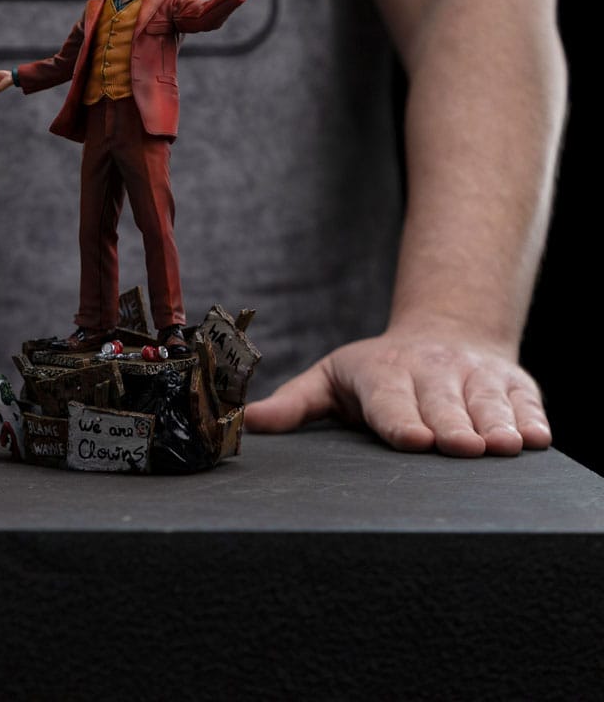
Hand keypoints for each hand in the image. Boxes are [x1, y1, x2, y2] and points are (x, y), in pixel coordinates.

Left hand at [244, 326, 550, 455]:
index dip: (402, 421)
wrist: (442, 334)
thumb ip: (294, 404)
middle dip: (453, 426)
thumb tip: (246, 424)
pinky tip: (534, 437)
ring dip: (496, 423)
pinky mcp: (514, 383)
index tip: (415, 440)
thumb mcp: (330, 379)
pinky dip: (532, 418)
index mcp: (383, 374)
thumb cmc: (377, 372)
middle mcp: (431, 372)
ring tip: (501, 445)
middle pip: (443, 406)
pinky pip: (526, 402)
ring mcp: (475, 376)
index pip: (391, 401)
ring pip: (487, 403)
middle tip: (462, 448)